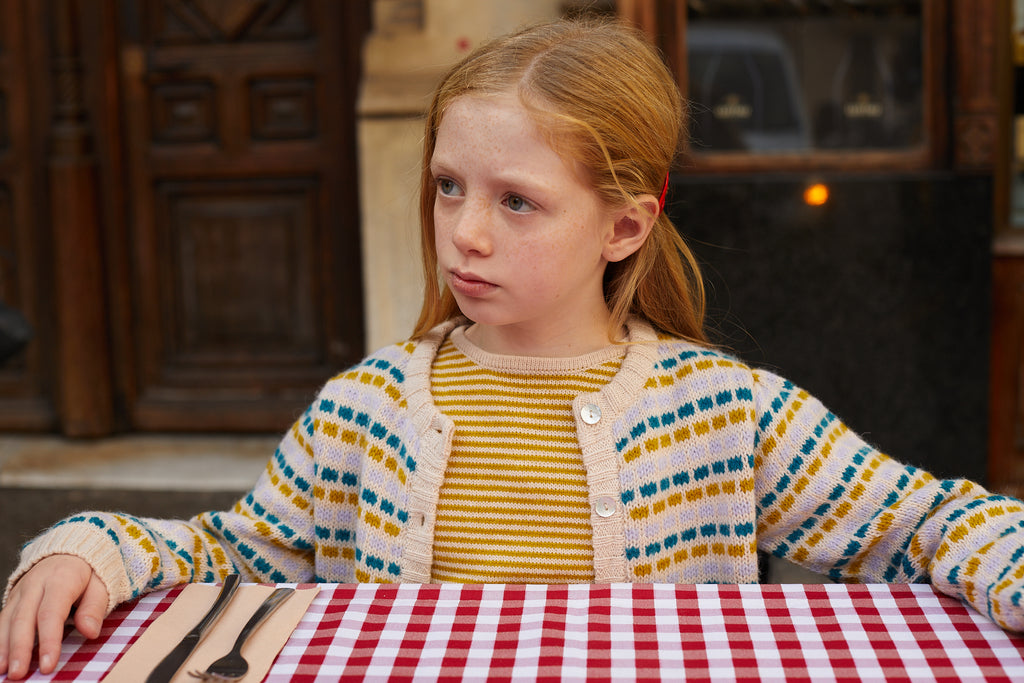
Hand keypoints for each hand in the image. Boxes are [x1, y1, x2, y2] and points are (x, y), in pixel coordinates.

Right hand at [0, 555, 108, 679]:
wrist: (70, 550)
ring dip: (3, 647)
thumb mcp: (101, 584)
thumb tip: (90, 632)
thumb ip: (95, 608)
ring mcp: (21, 592)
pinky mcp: (12, 599)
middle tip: (19, 674)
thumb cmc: (88, 572)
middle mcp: (35, 585)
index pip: (51, 614)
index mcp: (60, 579)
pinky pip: (2, 620)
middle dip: (20, 649)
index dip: (48, 641)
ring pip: (8, 620)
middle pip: (24, 619)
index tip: (48, 665)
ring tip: (2, 671)